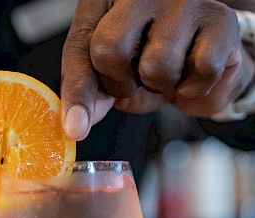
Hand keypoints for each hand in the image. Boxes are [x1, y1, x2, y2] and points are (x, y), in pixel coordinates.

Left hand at [61, 0, 254, 139]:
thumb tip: (75, 126)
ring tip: (166, 70)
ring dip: (160, 86)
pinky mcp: (220, 18)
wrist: (200, 51)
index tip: (76, 127)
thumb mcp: (108, 74)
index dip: (77, 93)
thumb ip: (88, 95)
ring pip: (157, 66)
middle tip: (136, 75)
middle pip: (110, 50)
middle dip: (122, 82)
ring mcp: (182, 0)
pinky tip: (192, 71)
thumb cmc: (146, 56)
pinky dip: (194, 89)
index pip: (79, 47)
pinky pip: (200, 72)